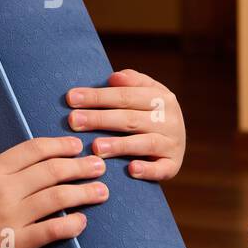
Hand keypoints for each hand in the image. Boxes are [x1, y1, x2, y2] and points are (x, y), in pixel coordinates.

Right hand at [0, 109, 110, 247]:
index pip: (33, 150)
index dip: (58, 145)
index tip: (76, 145)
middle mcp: (4, 191)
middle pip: (51, 171)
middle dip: (80, 165)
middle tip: (99, 164)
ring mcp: (10, 219)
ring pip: (57, 199)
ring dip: (83, 192)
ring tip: (101, 190)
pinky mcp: (13, 245)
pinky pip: (49, 232)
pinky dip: (69, 225)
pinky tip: (82, 221)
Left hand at [66, 68, 184, 181]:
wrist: (176, 141)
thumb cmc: (150, 114)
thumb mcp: (145, 94)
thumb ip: (130, 83)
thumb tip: (114, 77)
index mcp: (161, 98)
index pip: (125, 95)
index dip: (98, 96)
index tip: (71, 98)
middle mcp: (170, 120)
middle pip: (130, 118)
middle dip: (100, 119)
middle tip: (73, 120)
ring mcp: (172, 144)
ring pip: (145, 143)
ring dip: (120, 145)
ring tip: (96, 146)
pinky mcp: (173, 165)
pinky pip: (161, 169)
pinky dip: (148, 170)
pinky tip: (131, 170)